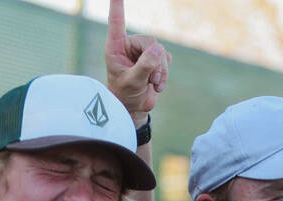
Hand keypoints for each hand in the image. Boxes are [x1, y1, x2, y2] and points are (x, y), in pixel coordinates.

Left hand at [105, 0, 170, 119]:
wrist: (133, 108)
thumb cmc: (124, 95)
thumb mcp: (132, 82)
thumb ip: (144, 66)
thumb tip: (158, 50)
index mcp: (116, 47)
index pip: (117, 22)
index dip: (117, 6)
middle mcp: (129, 46)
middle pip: (150, 41)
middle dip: (155, 61)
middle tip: (152, 79)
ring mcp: (143, 52)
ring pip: (161, 51)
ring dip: (160, 70)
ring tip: (153, 84)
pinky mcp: (154, 59)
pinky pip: (166, 58)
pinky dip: (164, 73)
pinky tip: (157, 85)